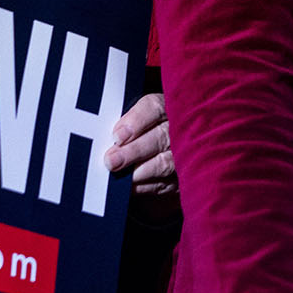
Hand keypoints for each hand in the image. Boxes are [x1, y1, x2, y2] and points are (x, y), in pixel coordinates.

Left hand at [104, 91, 176, 219]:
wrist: (170, 148)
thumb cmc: (144, 127)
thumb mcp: (138, 116)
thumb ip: (126, 122)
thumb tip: (106, 135)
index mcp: (167, 105)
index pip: (155, 107)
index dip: (137, 120)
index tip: (118, 135)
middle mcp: (180, 128)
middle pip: (160, 137)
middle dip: (134, 151)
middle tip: (111, 160)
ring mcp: (186, 153)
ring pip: (165, 162)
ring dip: (140, 171)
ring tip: (120, 177)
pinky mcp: (183, 177)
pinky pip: (167, 183)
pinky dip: (147, 186)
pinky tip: (131, 187)